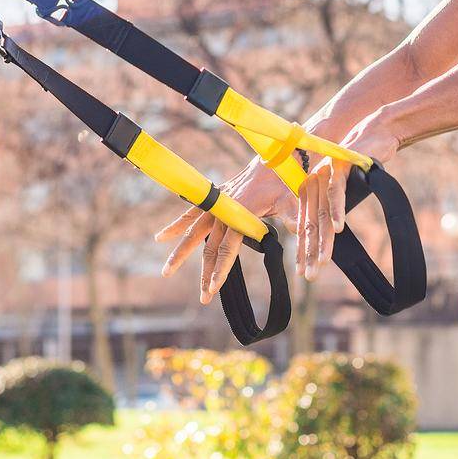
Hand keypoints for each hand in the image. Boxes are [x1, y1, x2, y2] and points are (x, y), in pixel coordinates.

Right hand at [154, 158, 297, 303]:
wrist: (273, 160)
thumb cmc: (283, 182)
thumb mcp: (290, 200)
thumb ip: (291, 216)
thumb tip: (296, 230)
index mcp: (240, 215)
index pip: (227, 249)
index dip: (219, 270)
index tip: (212, 289)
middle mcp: (224, 211)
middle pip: (209, 249)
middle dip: (205, 274)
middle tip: (203, 299)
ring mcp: (217, 205)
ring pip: (194, 233)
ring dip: (180, 253)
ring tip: (166, 271)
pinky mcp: (215, 199)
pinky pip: (192, 213)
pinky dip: (177, 225)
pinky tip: (161, 236)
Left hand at [296, 110, 401, 279]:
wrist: (374, 134)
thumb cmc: (361, 165)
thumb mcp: (345, 189)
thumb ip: (332, 208)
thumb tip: (330, 234)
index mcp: (310, 190)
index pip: (304, 225)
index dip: (303, 250)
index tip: (303, 272)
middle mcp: (312, 183)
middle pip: (310, 223)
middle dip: (310, 252)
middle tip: (309, 276)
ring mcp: (324, 174)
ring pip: (322, 212)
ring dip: (323, 239)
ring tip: (322, 262)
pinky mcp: (338, 166)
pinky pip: (337, 192)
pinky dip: (337, 210)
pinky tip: (338, 228)